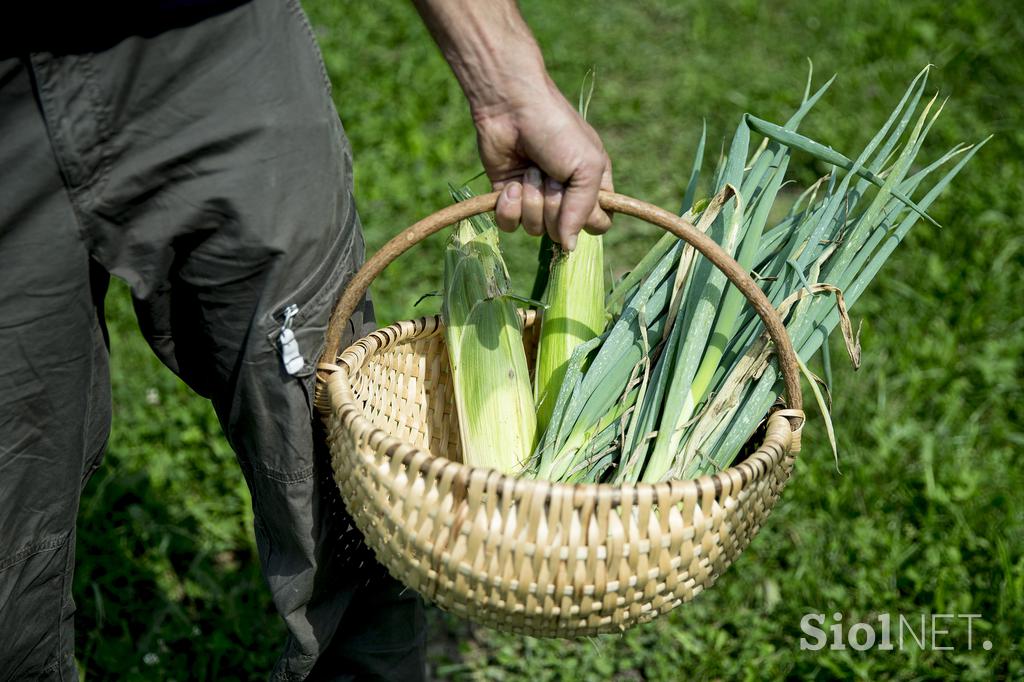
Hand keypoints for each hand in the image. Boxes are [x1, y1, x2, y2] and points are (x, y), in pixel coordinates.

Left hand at [474, 81, 613, 249]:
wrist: (512, 108)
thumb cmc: (557, 131)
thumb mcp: (586, 166)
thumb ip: (583, 211)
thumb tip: (570, 248)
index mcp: (592, 186)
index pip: (599, 224)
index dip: (587, 219)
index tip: (579, 198)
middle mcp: (565, 196)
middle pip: (563, 231)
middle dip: (553, 204)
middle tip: (550, 174)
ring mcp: (535, 199)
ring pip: (534, 230)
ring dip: (531, 201)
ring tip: (530, 171)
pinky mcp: (508, 198)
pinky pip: (509, 226)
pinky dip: (508, 206)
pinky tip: (510, 184)